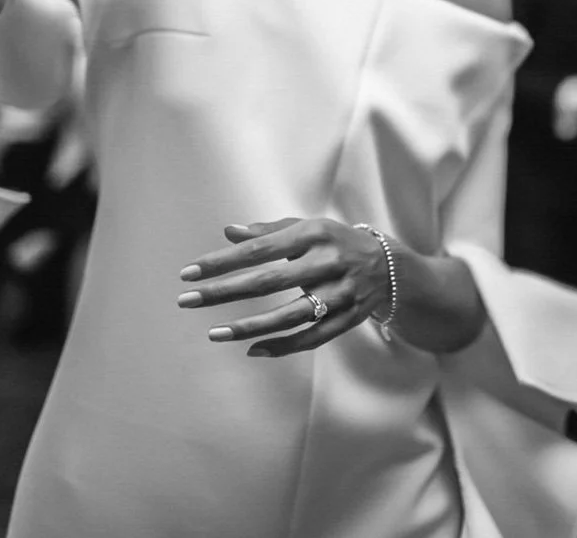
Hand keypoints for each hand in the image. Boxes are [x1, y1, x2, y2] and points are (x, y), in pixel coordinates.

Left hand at [176, 218, 388, 356]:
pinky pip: (312, 338)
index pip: (261, 249)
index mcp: (315, 234)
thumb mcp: (307, 228)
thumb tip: (228, 232)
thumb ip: (269, 232)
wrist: (389, 266)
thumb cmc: (336, 243)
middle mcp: (328, 262)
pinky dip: (282, 346)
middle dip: (224, 292)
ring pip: (290, 316)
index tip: (190, 273)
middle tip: (187, 300)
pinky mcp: (348, 318)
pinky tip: (253, 349)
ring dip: (249, 326)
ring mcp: (340, 293)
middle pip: (270, 281)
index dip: (223, 262)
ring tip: (214, 333)